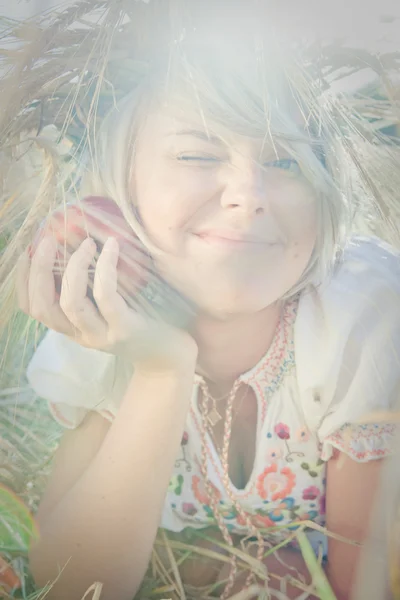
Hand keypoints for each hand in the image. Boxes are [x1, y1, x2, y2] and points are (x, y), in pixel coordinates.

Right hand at [16, 235, 197, 372]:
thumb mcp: (109, 312)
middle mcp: (82, 335)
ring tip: (87, 243)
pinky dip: (105, 268)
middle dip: (40, 270)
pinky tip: (111, 247)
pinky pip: (106, 296)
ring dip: (74, 267)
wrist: (170, 359)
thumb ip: (92, 292)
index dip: (24, 280)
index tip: (28, 252)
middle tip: (49, 239)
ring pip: (71, 303)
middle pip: (44, 306)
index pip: (33, 309)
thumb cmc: (142, 325)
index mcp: (73, 329)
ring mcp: (102, 335)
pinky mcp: (125, 329)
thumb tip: (80, 246)